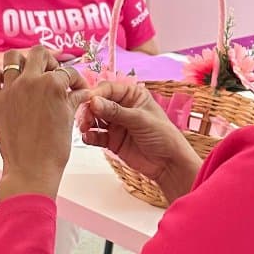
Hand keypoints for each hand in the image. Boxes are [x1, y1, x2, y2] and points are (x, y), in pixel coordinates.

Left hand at [0, 46, 89, 200]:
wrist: (31, 169)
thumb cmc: (53, 149)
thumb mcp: (68, 119)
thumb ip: (74, 99)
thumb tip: (82, 92)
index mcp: (52, 84)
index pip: (67, 71)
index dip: (76, 80)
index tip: (77, 88)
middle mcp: (30, 81)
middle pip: (39, 53)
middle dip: (50, 61)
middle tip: (53, 74)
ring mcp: (10, 89)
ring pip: (12, 57)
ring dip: (23, 61)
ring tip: (29, 73)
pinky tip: (8, 84)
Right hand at [77, 82, 201, 202]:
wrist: (169, 164)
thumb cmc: (164, 136)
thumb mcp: (140, 119)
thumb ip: (116, 111)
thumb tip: (94, 101)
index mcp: (132, 95)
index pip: (108, 89)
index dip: (95, 94)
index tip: (87, 101)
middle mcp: (122, 107)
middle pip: (97, 103)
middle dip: (88, 109)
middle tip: (84, 119)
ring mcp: (116, 124)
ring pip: (94, 118)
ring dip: (86, 122)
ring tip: (84, 128)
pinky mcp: (112, 140)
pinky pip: (96, 135)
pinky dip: (90, 136)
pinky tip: (88, 138)